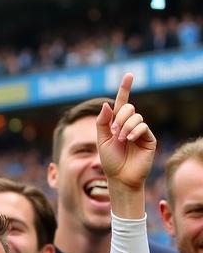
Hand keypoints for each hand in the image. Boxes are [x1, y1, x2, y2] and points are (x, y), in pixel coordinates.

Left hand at [96, 73, 155, 192]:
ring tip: (121, 140)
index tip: (129, 75)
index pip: (122, 102)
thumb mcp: (102, 140)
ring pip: (136, 116)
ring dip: (125, 126)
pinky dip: (134, 131)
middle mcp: (130, 124)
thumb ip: (102, 122)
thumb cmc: (110, 161)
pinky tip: (129, 140)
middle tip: (114, 131)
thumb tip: (107, 104)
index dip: (125, 88)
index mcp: (118, 123)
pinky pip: (143, 126)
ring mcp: (141, 130)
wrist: (120, 177)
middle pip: (128, 108)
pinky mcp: (149, 138)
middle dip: (119, 117)